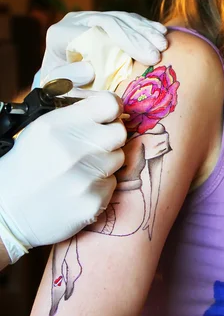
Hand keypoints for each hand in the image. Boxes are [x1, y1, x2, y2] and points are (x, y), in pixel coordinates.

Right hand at [0, 92, 126, 261]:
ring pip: (118, 158)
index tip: (107, 116)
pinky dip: (100, 184)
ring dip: (105, 161)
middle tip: (93, 144)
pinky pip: (112, 184)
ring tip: (81, 169)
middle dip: (109, 136)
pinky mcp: (94, 201)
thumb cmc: (27, 165)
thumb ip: (76, 115)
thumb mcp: (42, 128)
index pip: (110, 104)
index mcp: (58, 125)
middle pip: (119, 132)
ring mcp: (86, 177)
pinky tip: (79, 187)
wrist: (9, 211)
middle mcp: (74, 149)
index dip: (112, 109)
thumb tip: (110, 106)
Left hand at [41, 11, 167, 85]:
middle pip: (112, 22)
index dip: (126, 42)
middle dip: (139, 37)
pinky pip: (126, 19)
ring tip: (164, 44)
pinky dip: (145, 27)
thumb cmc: (63, 92)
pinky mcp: (102, 20)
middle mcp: (74, 21)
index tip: (150, 58)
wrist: (59, 85)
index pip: (97, 31)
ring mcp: (89, 18)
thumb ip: (72, 82)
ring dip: (146, 30)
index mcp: (60, 35)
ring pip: (122, 18)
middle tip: (160, 52)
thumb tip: (90, 69)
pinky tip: (162, 33)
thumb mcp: (62, 91)